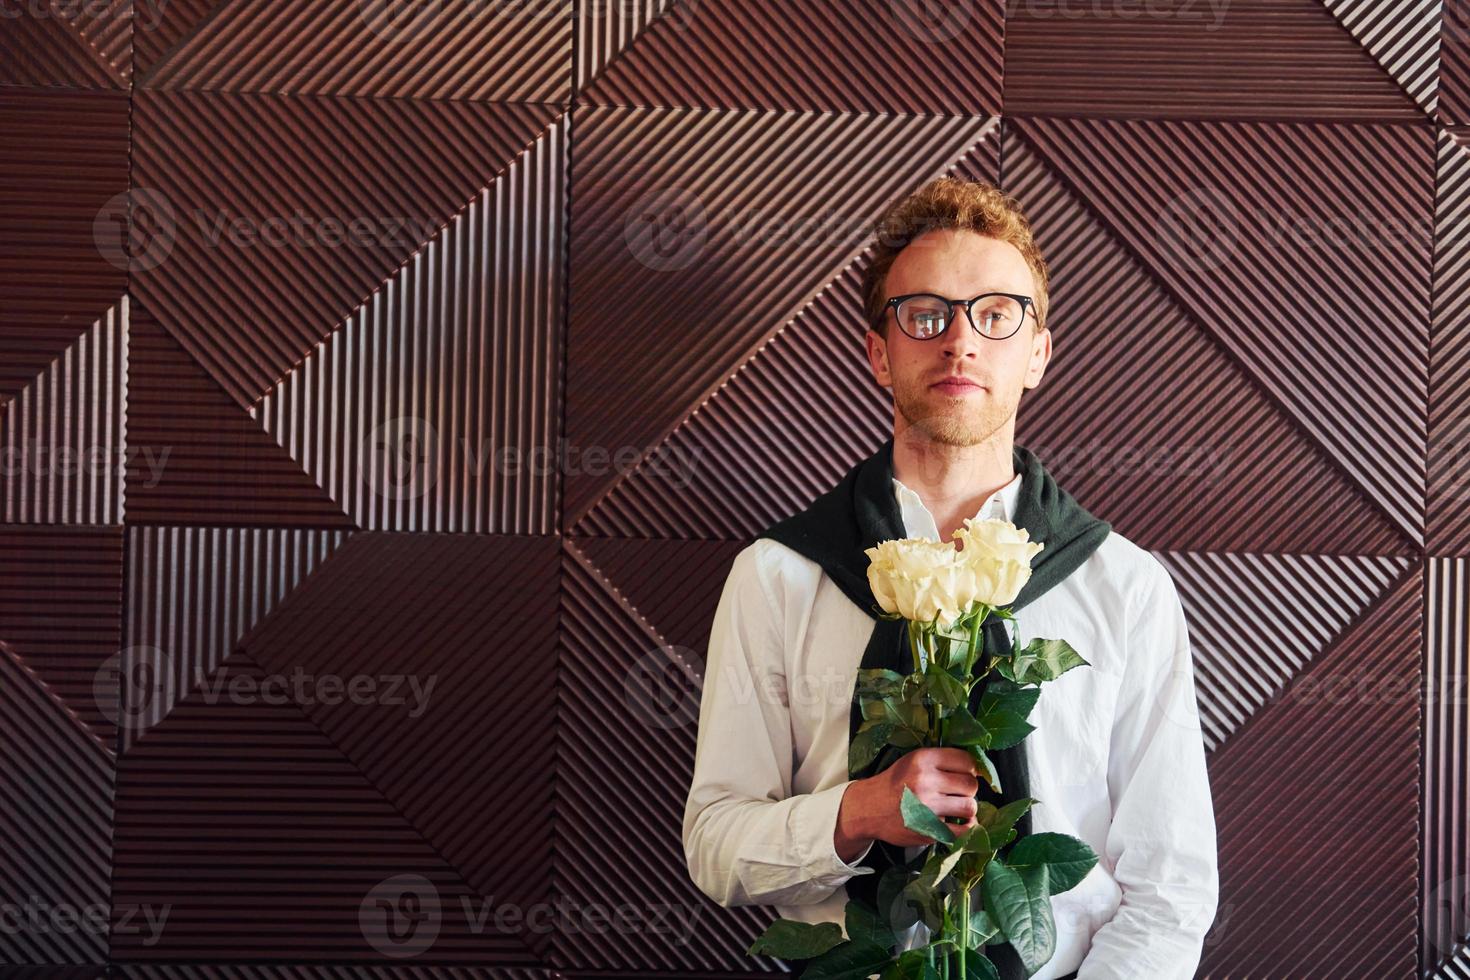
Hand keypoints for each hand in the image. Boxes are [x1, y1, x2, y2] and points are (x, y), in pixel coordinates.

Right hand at [839, 748, 978, 850]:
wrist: (868, 809)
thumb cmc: (894, 783)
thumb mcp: (912, 761)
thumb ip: (940, 761)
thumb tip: (977, 769)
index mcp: (923, 759)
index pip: (966, 760)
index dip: (970, 769)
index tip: (965, 774)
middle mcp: (925, 781)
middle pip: (970, 784)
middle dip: (968, 789)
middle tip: (958, 793)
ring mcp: (927, 807)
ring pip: (970, 806)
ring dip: (967, 808)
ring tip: (957, 808)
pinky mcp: (928, 830)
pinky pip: (964, 830)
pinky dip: (968, 828)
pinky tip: (961, 824)